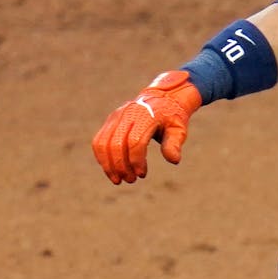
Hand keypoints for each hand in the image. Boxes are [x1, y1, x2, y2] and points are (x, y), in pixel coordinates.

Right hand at [92, 70, 202, 184]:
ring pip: (103, 143)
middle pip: (116, 144)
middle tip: (131, 180)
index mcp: (145, 116)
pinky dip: (102, 157)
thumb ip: (174, 143)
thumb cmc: (172, 117)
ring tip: (118, 180)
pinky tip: (111, 170)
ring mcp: (116, 116)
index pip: (135, 141)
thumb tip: (174, 160)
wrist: (163, 98)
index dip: (136, 160)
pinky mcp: (110, 121)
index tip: (142, 174)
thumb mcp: (179, 129)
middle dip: (121, 166)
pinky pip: (99, 140)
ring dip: (108, 165)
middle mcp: (127, 114)